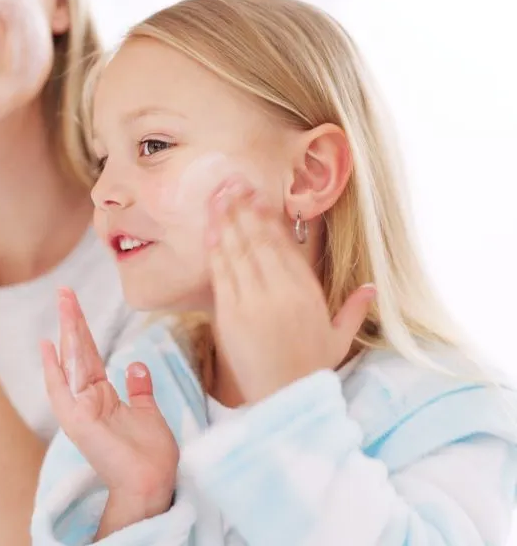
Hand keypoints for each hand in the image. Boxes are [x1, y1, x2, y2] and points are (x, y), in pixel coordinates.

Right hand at [40, 288, 177, 515]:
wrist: (153, 483)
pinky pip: (61, 390)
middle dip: (72, 320)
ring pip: (71, 362)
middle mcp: (87, 400)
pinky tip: (48, 346)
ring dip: (67, 331)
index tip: (73, 306)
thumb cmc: (152, 456)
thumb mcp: (147, 413)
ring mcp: (79, 410)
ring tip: (63, 302)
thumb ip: (139, 389)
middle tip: (64, 291)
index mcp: (102, 397)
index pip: (89, 355)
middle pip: (77, 352)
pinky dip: (53, 369)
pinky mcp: (77, 421)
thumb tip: (136, 365)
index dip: (82, 330)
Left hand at [206, 175, 375, 403]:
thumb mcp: (339, 339)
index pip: (284, 245)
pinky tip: (211, 229)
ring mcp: (253, 300)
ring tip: (218, 196)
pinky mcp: (230, 314)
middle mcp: (281, 290)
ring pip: (237, 250)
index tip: (257, 196)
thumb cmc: (311, 370)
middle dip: (243, 208)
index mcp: (307, 292)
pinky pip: (222, 274)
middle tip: (231, 183)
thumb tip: (372, 288)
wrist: (286, 399)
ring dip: (226, 220)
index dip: (267, 217)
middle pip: (258, 239)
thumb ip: (354, 310)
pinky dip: (216, 249)